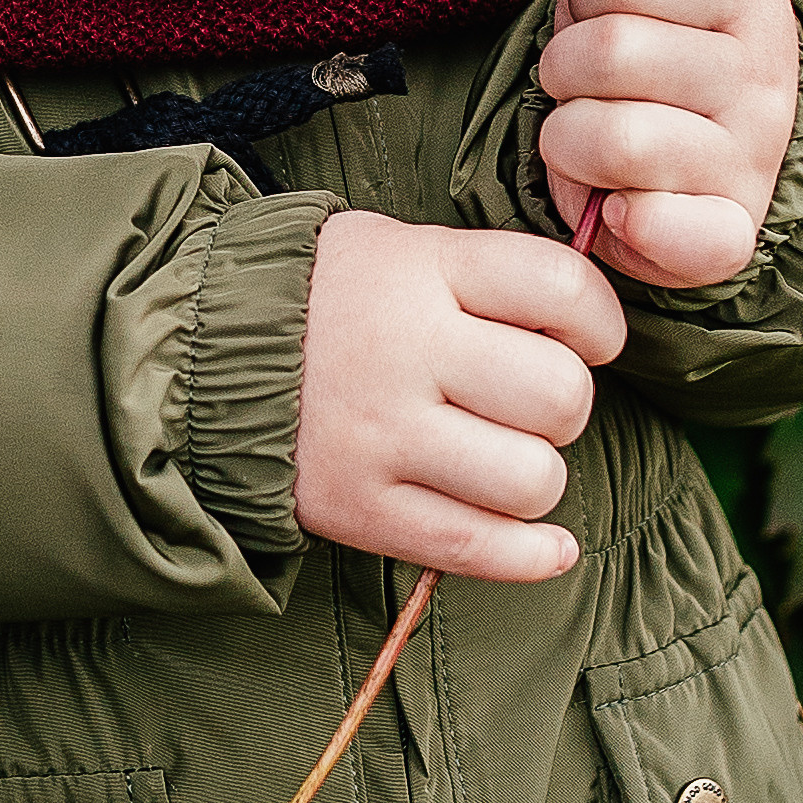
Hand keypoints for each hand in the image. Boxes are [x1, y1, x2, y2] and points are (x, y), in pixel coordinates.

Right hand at [293, 210, 626, 579]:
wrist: (202, 353)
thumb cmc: (330, 299)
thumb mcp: (400, 247)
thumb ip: (488, 275)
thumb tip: (589, 322)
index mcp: (422, 269)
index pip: (561, 287)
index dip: (600, 320)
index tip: (588, 336)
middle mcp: (406, 351)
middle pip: (558, 393)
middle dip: (565, 403)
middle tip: (529, 399)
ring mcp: (382, 437)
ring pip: (531, 479)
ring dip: (538, 475)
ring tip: (505, 456)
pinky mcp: (360, 509)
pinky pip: (477, 548)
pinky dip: (531, 555)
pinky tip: (549, 544)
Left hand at [523, 0, 799, 290]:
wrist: (700, 147)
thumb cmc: (650, 34)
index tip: (609, 15)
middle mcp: (765, 76)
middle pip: (605, 55)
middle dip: (565, 69)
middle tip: (592, 86)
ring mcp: (752, 161)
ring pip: (609, 140)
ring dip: (568, 143)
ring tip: (595, 141)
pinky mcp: (727, 237)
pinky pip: (659, 230)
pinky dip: (620, 222)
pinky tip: (620, 205)